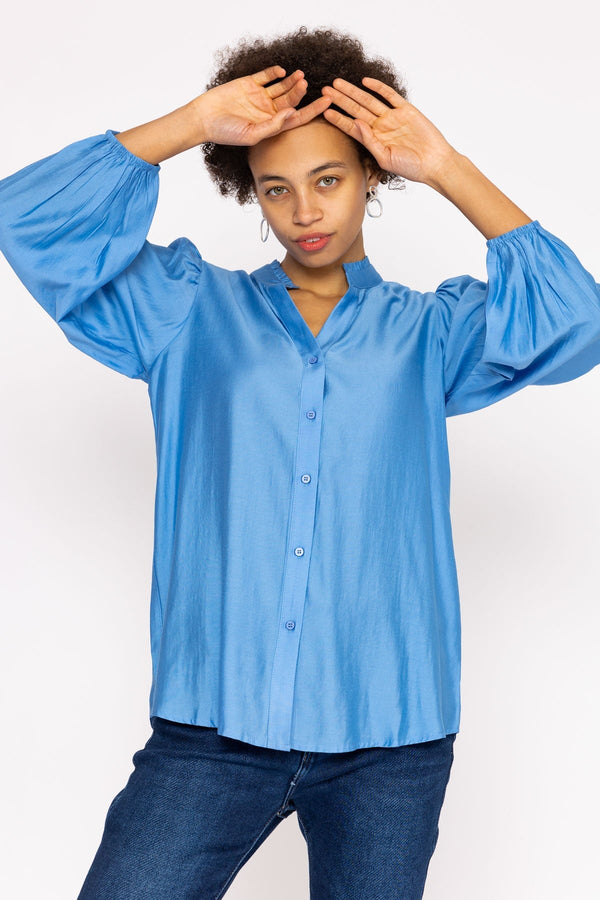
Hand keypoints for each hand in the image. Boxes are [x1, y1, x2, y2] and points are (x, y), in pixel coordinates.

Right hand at [194, 66, 331, 145]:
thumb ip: (272, 126)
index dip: (313, 110)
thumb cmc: (226, 132)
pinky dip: (275, 72)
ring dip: (292, 81)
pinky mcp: (250, 83)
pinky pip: (267, 75)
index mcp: (272, 125)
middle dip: (301, 92)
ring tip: (300, 76)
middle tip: (306, 84)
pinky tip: (282, 71)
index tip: (327, 102)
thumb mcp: (251, 134)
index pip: (297, 117)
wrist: (203, 118)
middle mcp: (268, 111)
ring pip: (282, 87)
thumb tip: (292, 114)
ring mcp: (260, 96)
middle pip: (292, 100)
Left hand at [321, 77, 456, 185]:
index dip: (338, 118)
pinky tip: (365, 82)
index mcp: (374, 140)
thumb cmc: (410, 167)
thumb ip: (369, 142)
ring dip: (353, 92)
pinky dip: (378, 87)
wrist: (434, 163)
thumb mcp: (385, 159)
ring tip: (337, 83)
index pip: (351, 127)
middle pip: (356, 110)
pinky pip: (390, 95)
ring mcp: (393, 117)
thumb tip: (356, 123)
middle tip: (325, 90)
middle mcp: (381, 127)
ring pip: (368, 100)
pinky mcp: (406, 110)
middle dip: (340, 100)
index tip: (324, 111)